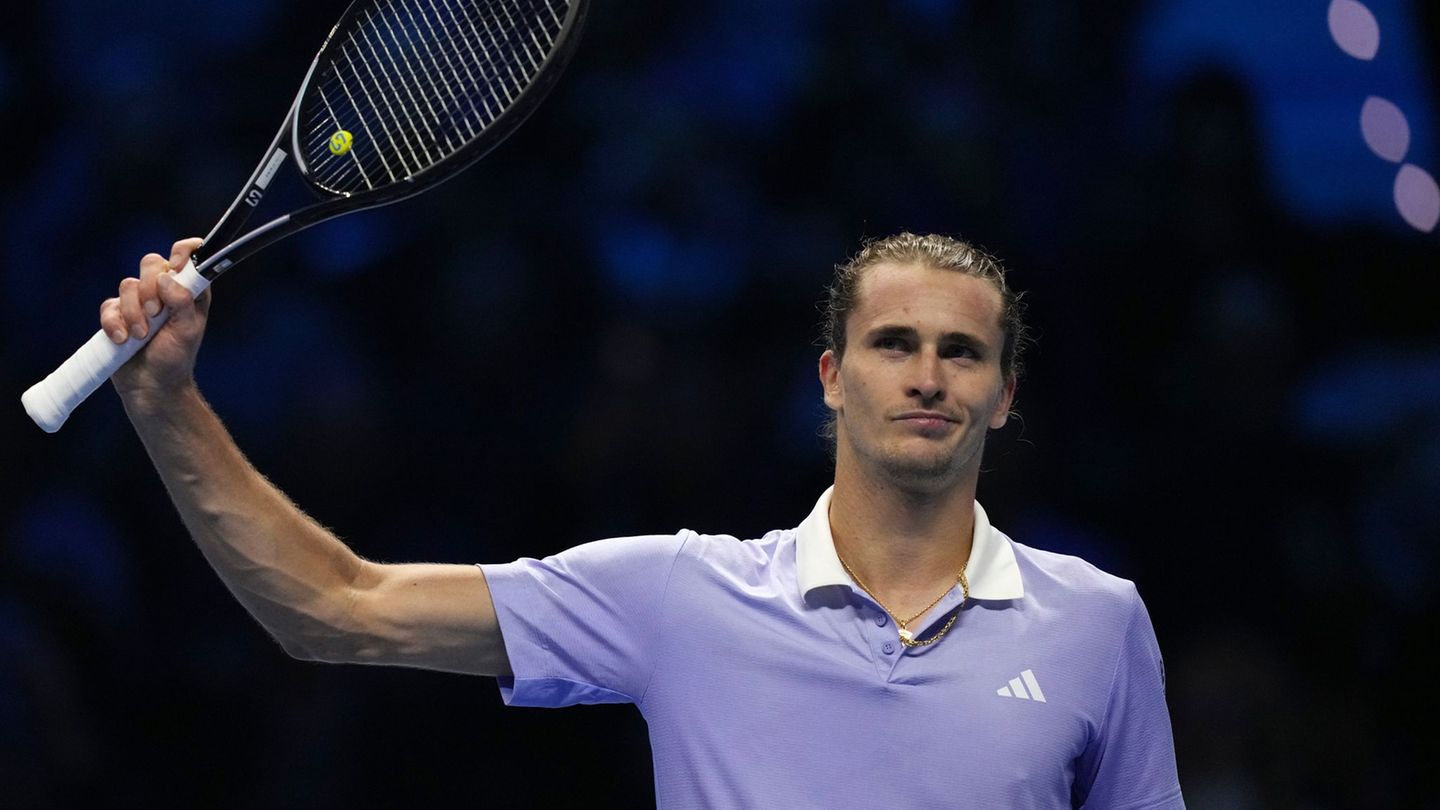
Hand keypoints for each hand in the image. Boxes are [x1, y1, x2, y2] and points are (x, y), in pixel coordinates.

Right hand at [103, 238, 210, 399]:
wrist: (150, 386)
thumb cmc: (175, 359)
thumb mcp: (187, 330)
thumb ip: (183, 301)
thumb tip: (167, 277)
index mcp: (188, 291)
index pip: (187, 256)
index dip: (183, 252)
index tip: (177, 265)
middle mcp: (164, 291)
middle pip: (151, 263)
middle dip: (149, 287)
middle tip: (156, 313)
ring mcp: (139, 301)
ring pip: (127, 284)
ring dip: (133, 312)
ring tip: (140, 336)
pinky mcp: (117, 314)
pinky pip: (109, 305)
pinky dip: (114, 323)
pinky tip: (122, 340)